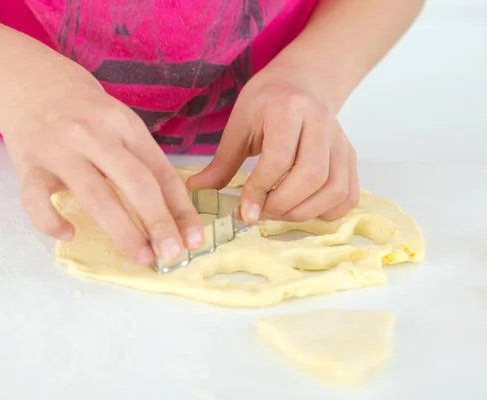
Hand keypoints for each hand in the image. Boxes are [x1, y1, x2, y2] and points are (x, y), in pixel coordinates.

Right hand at [0, 67, 202, 264]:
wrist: (31, 82)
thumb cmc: (86, 112)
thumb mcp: (121, 124)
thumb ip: (144, 161)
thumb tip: (175, 213)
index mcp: (125, 125)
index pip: (161, 172)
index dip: (181, 209)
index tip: (194, 239)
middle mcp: (95, 135)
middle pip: (136, 183)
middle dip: (159, 222)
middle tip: (171, 254)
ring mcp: (60, 149)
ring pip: (96, 196)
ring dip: (122, 232)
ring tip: (140, 257)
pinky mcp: (28, 164)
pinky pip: (37, 200)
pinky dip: (52, 222)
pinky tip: (68, 233)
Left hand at [186, 66, 358, 222]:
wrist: (302, 82)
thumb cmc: (267, 101)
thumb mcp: (239, 123)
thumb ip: (222, 161)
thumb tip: (197, 190)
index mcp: (288, 110)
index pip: (279, 158)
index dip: (260, 190)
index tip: (244, 210)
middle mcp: (321, 123)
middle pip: (312, 176)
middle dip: (282, 204)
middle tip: (260, 213)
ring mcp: (340, 141)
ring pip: (335, 189)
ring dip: (304, 212)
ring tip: (278, 212)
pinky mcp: (349, 156)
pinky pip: (348, 194)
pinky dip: (328, 212)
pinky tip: (303, 209)